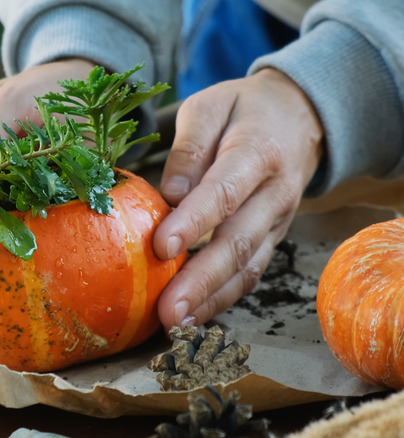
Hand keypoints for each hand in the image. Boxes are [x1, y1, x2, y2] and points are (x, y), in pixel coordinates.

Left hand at [153, 68, 323, 327]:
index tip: (161, 247)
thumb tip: (169, 196)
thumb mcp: (210, 108)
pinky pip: (251, 273)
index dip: (193, 222)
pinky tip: (195, 316)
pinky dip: (224, 298)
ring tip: (175, 324)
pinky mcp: (273, 238)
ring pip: (247, 266)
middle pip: (238, 241)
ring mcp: (277, 221)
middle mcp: (274, 193)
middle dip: (200, 280)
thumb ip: (189, 148)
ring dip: (211, 299)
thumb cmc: (242, 111)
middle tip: (167, 310)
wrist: (300, 116)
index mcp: (257, 152)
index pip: (224, 192)